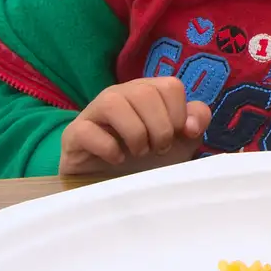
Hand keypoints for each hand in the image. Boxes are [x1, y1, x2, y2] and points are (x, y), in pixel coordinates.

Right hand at [60, 77, 213, 175]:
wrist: (111, 185)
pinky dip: (107, 147)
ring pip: (113, 103)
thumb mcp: (180, 141)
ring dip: (135, 133)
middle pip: (145, 92)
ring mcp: (94, 112)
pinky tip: (117, 159)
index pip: (170, 86)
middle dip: (160, 128)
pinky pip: (87, 130)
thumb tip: (191, 124)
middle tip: (157, 149)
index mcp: (147, 92)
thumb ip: (196, 121)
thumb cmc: (147, 159)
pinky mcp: (74, 134)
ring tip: (138, 152)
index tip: (177, 138)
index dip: (179, 115)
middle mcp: (120, 95)